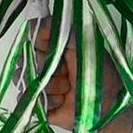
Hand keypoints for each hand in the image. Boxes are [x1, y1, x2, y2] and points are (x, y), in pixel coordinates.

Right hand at [28, 17, 120, 131]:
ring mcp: (38, 83)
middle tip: (68, 73)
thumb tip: (36, 24)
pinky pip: (27, 100)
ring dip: (50, 86)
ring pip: (24, 79)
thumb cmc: (99, 75)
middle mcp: (43, 62)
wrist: (107, 108)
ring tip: (67, 89)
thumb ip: (63, 29)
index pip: (32, 37)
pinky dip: (48, 102)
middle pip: (25, 59)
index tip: (58, 51)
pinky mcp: (36, 103)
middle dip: (47, 68)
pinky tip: (62, 101)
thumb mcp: (84, 44)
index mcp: (54, 45)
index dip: (42, 44)